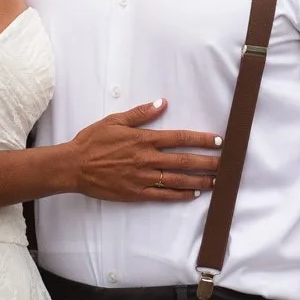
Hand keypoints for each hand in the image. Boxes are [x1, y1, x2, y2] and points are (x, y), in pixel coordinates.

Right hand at [66, 100, 220, 202]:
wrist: (74, 166)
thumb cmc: (93, 141)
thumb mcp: (115, 120)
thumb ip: (141, 113)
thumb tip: (162, 103)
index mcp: (143, 139)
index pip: (179, 138)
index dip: (200, 139)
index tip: (217, 141)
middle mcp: (147, 159)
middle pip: (183, 161)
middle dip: (207, 162)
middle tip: (225, 164)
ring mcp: (142, 178)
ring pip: (177, 179)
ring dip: (198, 180)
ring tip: (215, 181)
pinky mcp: (136, 193)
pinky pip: (163, 195)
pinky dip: (179, 195)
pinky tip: (193, 194)